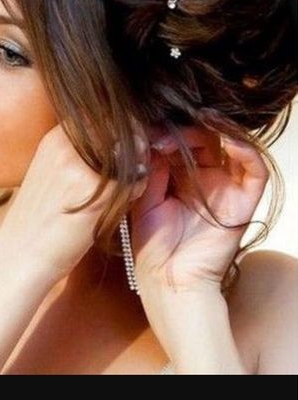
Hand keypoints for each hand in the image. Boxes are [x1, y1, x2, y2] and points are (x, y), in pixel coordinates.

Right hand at [0, 121, 145, 282]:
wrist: (18, 256)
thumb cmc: (37, 219)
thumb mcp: (48, 171)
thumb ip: (76, 151)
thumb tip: (114, 141)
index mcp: (54, 137)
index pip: (101, 113)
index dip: (121, 127)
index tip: (129, 144)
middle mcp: (66, 144)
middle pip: (119, 126)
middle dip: (135, 141)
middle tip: (137, 164)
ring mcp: (81, 165)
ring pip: (131, 149)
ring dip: (138, 164)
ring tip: (129, 186)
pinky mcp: (97, 191)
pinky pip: (135, 178)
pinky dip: (137, 188)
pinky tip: (124, 204)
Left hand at [129, 126, 268, 291]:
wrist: (167, 281)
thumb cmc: (152, 243)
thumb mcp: (144, 196)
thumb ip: (153, 165)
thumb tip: (154, 133)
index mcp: (182, 176)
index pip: (184, 140)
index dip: (169, 131)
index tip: (149, 131)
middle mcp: (206, 178)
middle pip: (207, 138)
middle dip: (188, 129)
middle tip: (166, 131)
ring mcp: (226, 188)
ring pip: (232, 146)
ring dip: (219, 128)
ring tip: (202, 118)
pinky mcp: (244, 202)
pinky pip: (255, 171)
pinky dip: (245, 150)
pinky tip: (227, 138)